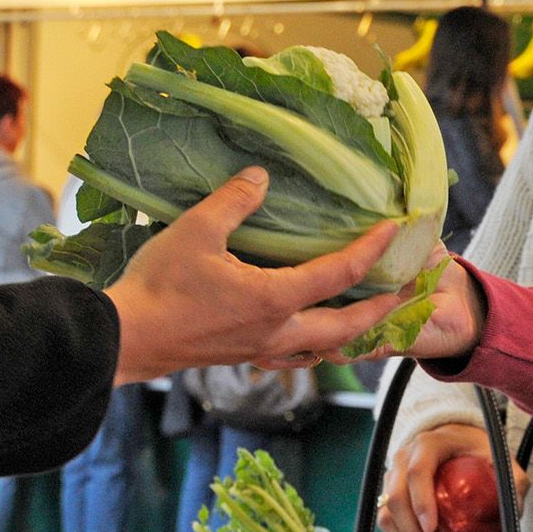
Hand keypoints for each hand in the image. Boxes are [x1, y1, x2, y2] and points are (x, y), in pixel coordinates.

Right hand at [104, 167, 404, 383]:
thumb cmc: (159, 286)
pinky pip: (297, 355)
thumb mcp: (194, 231)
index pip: (339, 274)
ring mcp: (263, 348)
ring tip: (372, 314)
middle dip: (382, 308)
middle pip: (348, 326)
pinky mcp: (245, 355)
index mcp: (274, 299)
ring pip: (325, 346)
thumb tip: (261, 176)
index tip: (395, 230)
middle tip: (406, 290)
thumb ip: (233, 201)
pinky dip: (318, 345)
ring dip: (354, 332)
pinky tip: (316, 337)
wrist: (126, 338)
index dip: (372, 251)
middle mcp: (278, 331)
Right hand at [379, 423, 529, 531]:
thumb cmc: (474, 449)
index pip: (417, 472)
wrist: (454, 437)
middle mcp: (403, 458)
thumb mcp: (497, 456)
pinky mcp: (390, 494)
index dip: (421, 501)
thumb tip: (516, 509)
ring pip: (386, 513)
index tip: (431, 529)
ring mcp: (393, 476)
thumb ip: (512, 479)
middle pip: (396, 497)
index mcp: (428, 445)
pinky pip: (388, 521)